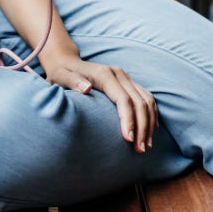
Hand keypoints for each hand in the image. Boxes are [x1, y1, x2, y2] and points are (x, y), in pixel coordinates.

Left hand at [43, 51, 158, 153]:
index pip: (123, 99)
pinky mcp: (129, 82)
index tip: (129, 140)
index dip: (128, 120)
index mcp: (104, 74)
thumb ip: (72, 81)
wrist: (67, 62)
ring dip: (149, 123)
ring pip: (146, 100)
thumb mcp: (61, 76)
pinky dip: (151, 114)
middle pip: (139, 102)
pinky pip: (146, 98)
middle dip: (142, 127)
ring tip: (147, 145)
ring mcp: (126, 77)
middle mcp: (119, 74)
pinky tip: (151, 130)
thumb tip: (87, 88)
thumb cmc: (62, 73)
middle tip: (141, 150)